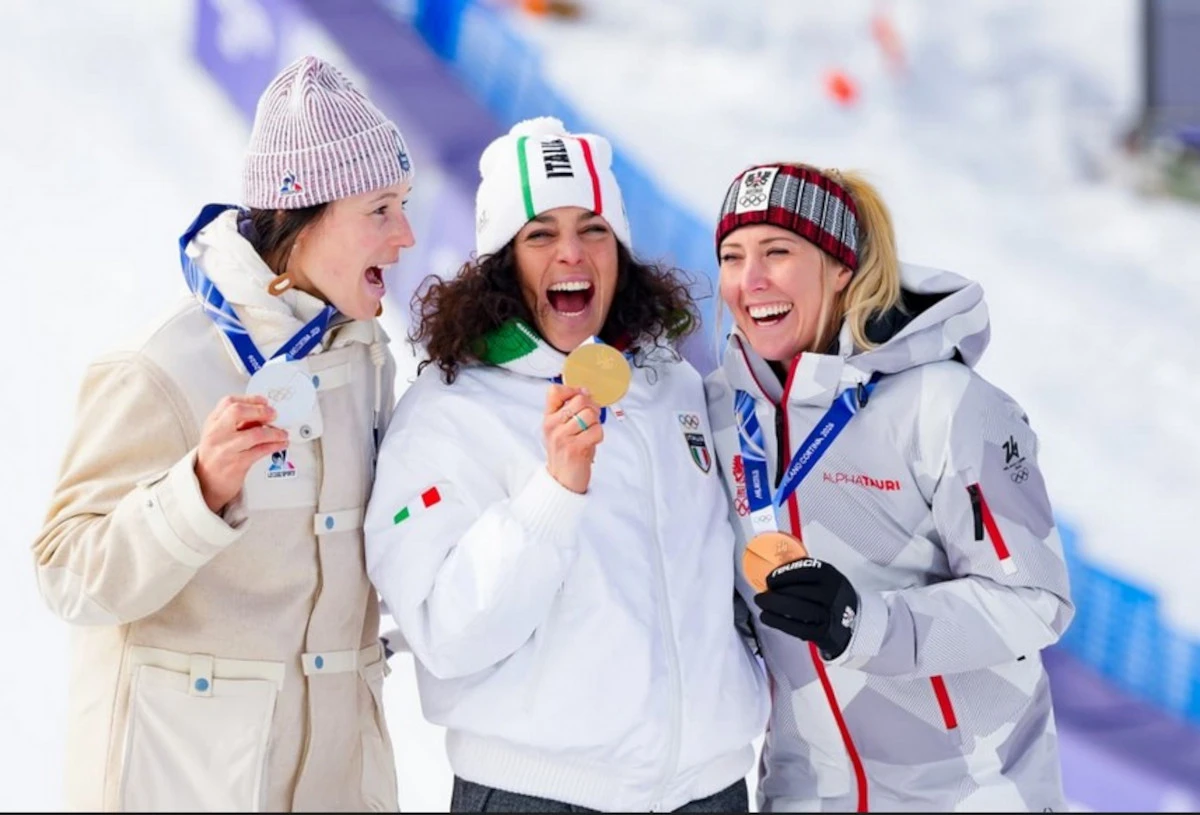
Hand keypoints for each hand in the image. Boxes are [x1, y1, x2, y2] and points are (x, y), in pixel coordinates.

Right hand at [195, 395, 289, 513]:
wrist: (206, 483)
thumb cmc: (217, 456)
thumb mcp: (220, 434)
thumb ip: (238, 422)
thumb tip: (264, 413)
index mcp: (213, 422)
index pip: (229, 402)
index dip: (250, 399)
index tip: (265, 402)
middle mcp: (216, 433)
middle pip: (237, 412)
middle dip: (260, 411)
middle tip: (274, 414)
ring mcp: (225, 449)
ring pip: (254, 434)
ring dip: (274, 433)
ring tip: (283, 434)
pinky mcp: (236, 464)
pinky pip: (260, 451)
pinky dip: (275, 446)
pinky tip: (281, 444)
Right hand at [543, 384, 602, 493]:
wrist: (562, 480)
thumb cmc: (565, 452)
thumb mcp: (560, 428)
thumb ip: (569, 410)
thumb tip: (585, 391)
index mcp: (548, 418)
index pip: (554, 391)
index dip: (572, 390)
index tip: (579, 398)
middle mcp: (553, 426)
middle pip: (579, 400)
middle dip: (591, 407)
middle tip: (590, 418)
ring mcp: (563, 437)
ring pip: (590, 414)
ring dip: (596, 422)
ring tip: (590, 431)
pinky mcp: (576, 448)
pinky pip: (596, 430)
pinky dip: (599, 435)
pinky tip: (592, 442)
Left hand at [753, 557, 859, 660]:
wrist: (856, 622)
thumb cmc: (832, 597)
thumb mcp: (825, 579)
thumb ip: (804, 575)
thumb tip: (772, 576)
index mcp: (830, 575)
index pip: (803, 570)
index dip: (782, 574)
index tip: (769, 580)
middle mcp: (831, 593)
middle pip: (797, 591)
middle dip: (774, 594)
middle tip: (760, 596)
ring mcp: (830, 614)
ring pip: (797, 609)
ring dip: (773, 607)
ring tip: (762, 607)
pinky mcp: (824, 633)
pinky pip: (797, 628)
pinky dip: (778, 622)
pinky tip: (768, 618)